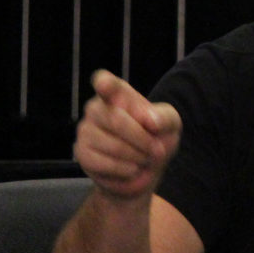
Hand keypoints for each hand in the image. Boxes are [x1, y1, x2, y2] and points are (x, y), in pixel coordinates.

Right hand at [73, 69, 181, 200]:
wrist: (145, 168)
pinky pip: (104, 163)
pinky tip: (132, 168)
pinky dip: (125, 169)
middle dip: (142, 139)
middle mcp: (96, 108)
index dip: (104, 83)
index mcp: (118, 93)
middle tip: (158, 150)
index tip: (104, 84)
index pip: (106, 83)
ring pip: (113, 145)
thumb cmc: (156, 137)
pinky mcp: (82, 154)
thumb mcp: (171, 124)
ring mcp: (85, 130)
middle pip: (116, 120)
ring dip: (137, 156)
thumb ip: (164, 118)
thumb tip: (150, 120)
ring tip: (145, 158)